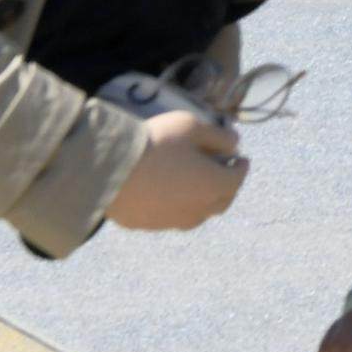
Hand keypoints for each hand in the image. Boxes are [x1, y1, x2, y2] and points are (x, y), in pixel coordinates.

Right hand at [105, 107, 245, 231]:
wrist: (109, 168)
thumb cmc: (157, 143)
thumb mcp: (193, 126)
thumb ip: (218, 136)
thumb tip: (235, 144)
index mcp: (213, 186)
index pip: (237, 179)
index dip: (241, 168)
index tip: (241, 159)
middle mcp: (196, 210)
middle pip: (220, 202)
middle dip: (227, 187)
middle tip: (224, 174)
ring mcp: (170, 222)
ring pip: (195, 216)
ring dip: (202, 202)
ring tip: (198, 187)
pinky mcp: (146, 225)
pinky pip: (168, 218)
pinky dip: (176, 208)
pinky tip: (169, 196)